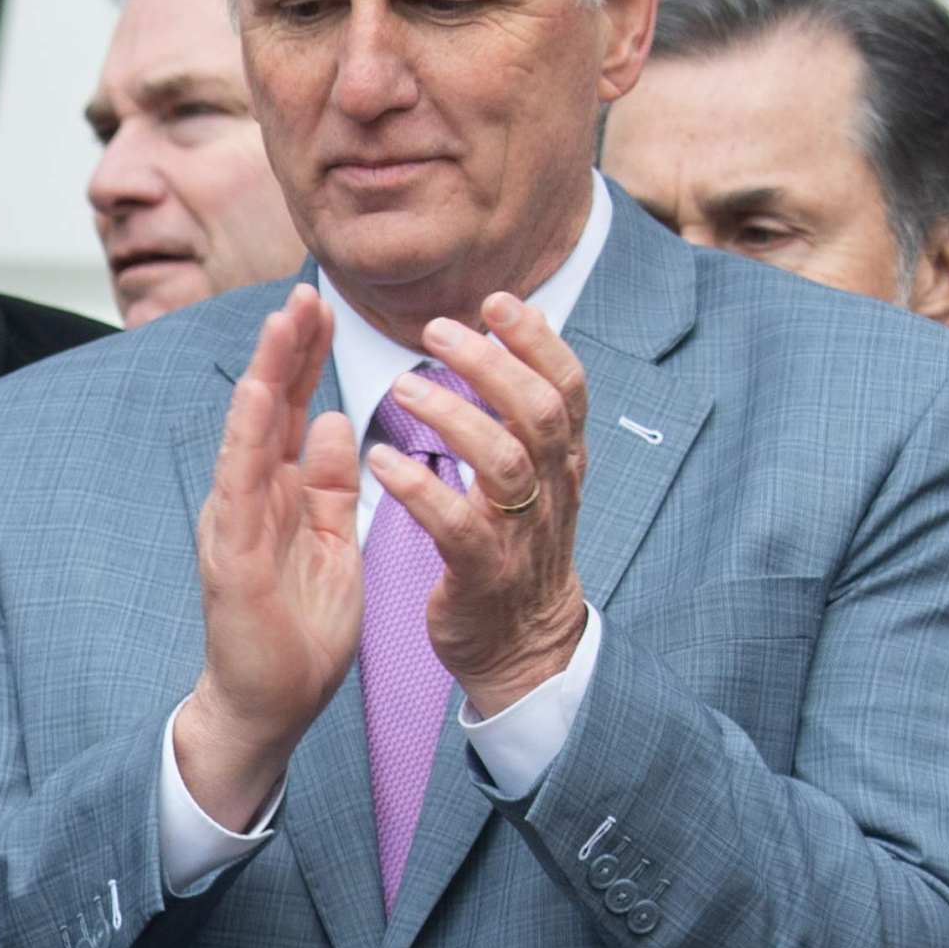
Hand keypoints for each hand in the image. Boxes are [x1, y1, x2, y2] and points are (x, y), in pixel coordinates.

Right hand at [177, 283, 362, 832]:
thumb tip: (338, 422)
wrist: (268, 707)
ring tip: (285, 321)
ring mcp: (234, 523)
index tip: (327, 306)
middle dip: (288, 349)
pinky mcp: (229, 555)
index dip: (309, 359)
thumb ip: (332, 486)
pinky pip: (239, 485)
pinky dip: (248, 437)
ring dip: (268, 374)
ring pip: (250, 433)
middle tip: (307, 290)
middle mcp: (249, 500)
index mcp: (278, 496)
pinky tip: (261, 395)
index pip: (294, 413)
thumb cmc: (299, 635)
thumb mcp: (333, 544)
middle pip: (270, 409)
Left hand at [377, 296, 592, 716]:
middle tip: (440, 330)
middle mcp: (552, 492)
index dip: (538, 342)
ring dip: (454, 419)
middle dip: (492, 366)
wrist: (523, 646)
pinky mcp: (482, 574)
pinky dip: (419, 490)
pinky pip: (455, 525)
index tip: (498, 302)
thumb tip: (516, 335)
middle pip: (540, 414)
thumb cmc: (518, 549)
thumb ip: (527, 414)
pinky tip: (380, 461)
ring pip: (505, 464)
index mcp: (564, 463)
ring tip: (402, 388)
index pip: (568, 387)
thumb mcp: (539, 477)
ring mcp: (520, 535)